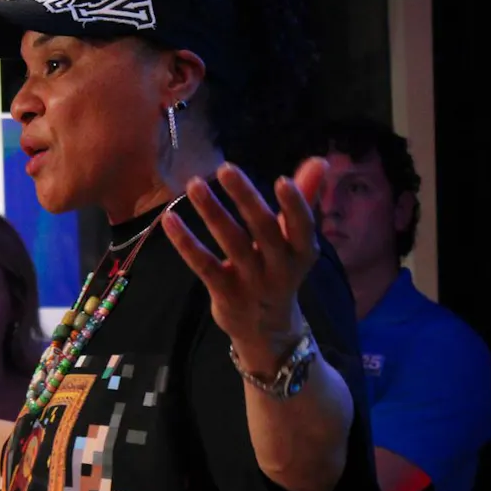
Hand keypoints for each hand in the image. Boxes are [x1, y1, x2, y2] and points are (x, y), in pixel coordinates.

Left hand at [161, 158, 325, 372]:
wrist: (267, 330)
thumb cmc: (280, 271)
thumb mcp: (296, 241)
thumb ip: (305, 199)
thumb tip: (320, 160)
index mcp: (302, 252)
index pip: (303, 227)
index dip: (296, 205)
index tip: (283, 180)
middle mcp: (279, 267)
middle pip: (264, 230)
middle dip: (246, 198)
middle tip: (226, 168)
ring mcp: (251, 282)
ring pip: (231, 243)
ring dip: (212, 212)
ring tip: (194, 184)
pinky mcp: (225, 293)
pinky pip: (203, 265)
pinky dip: (186, 242)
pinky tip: (170, 219)